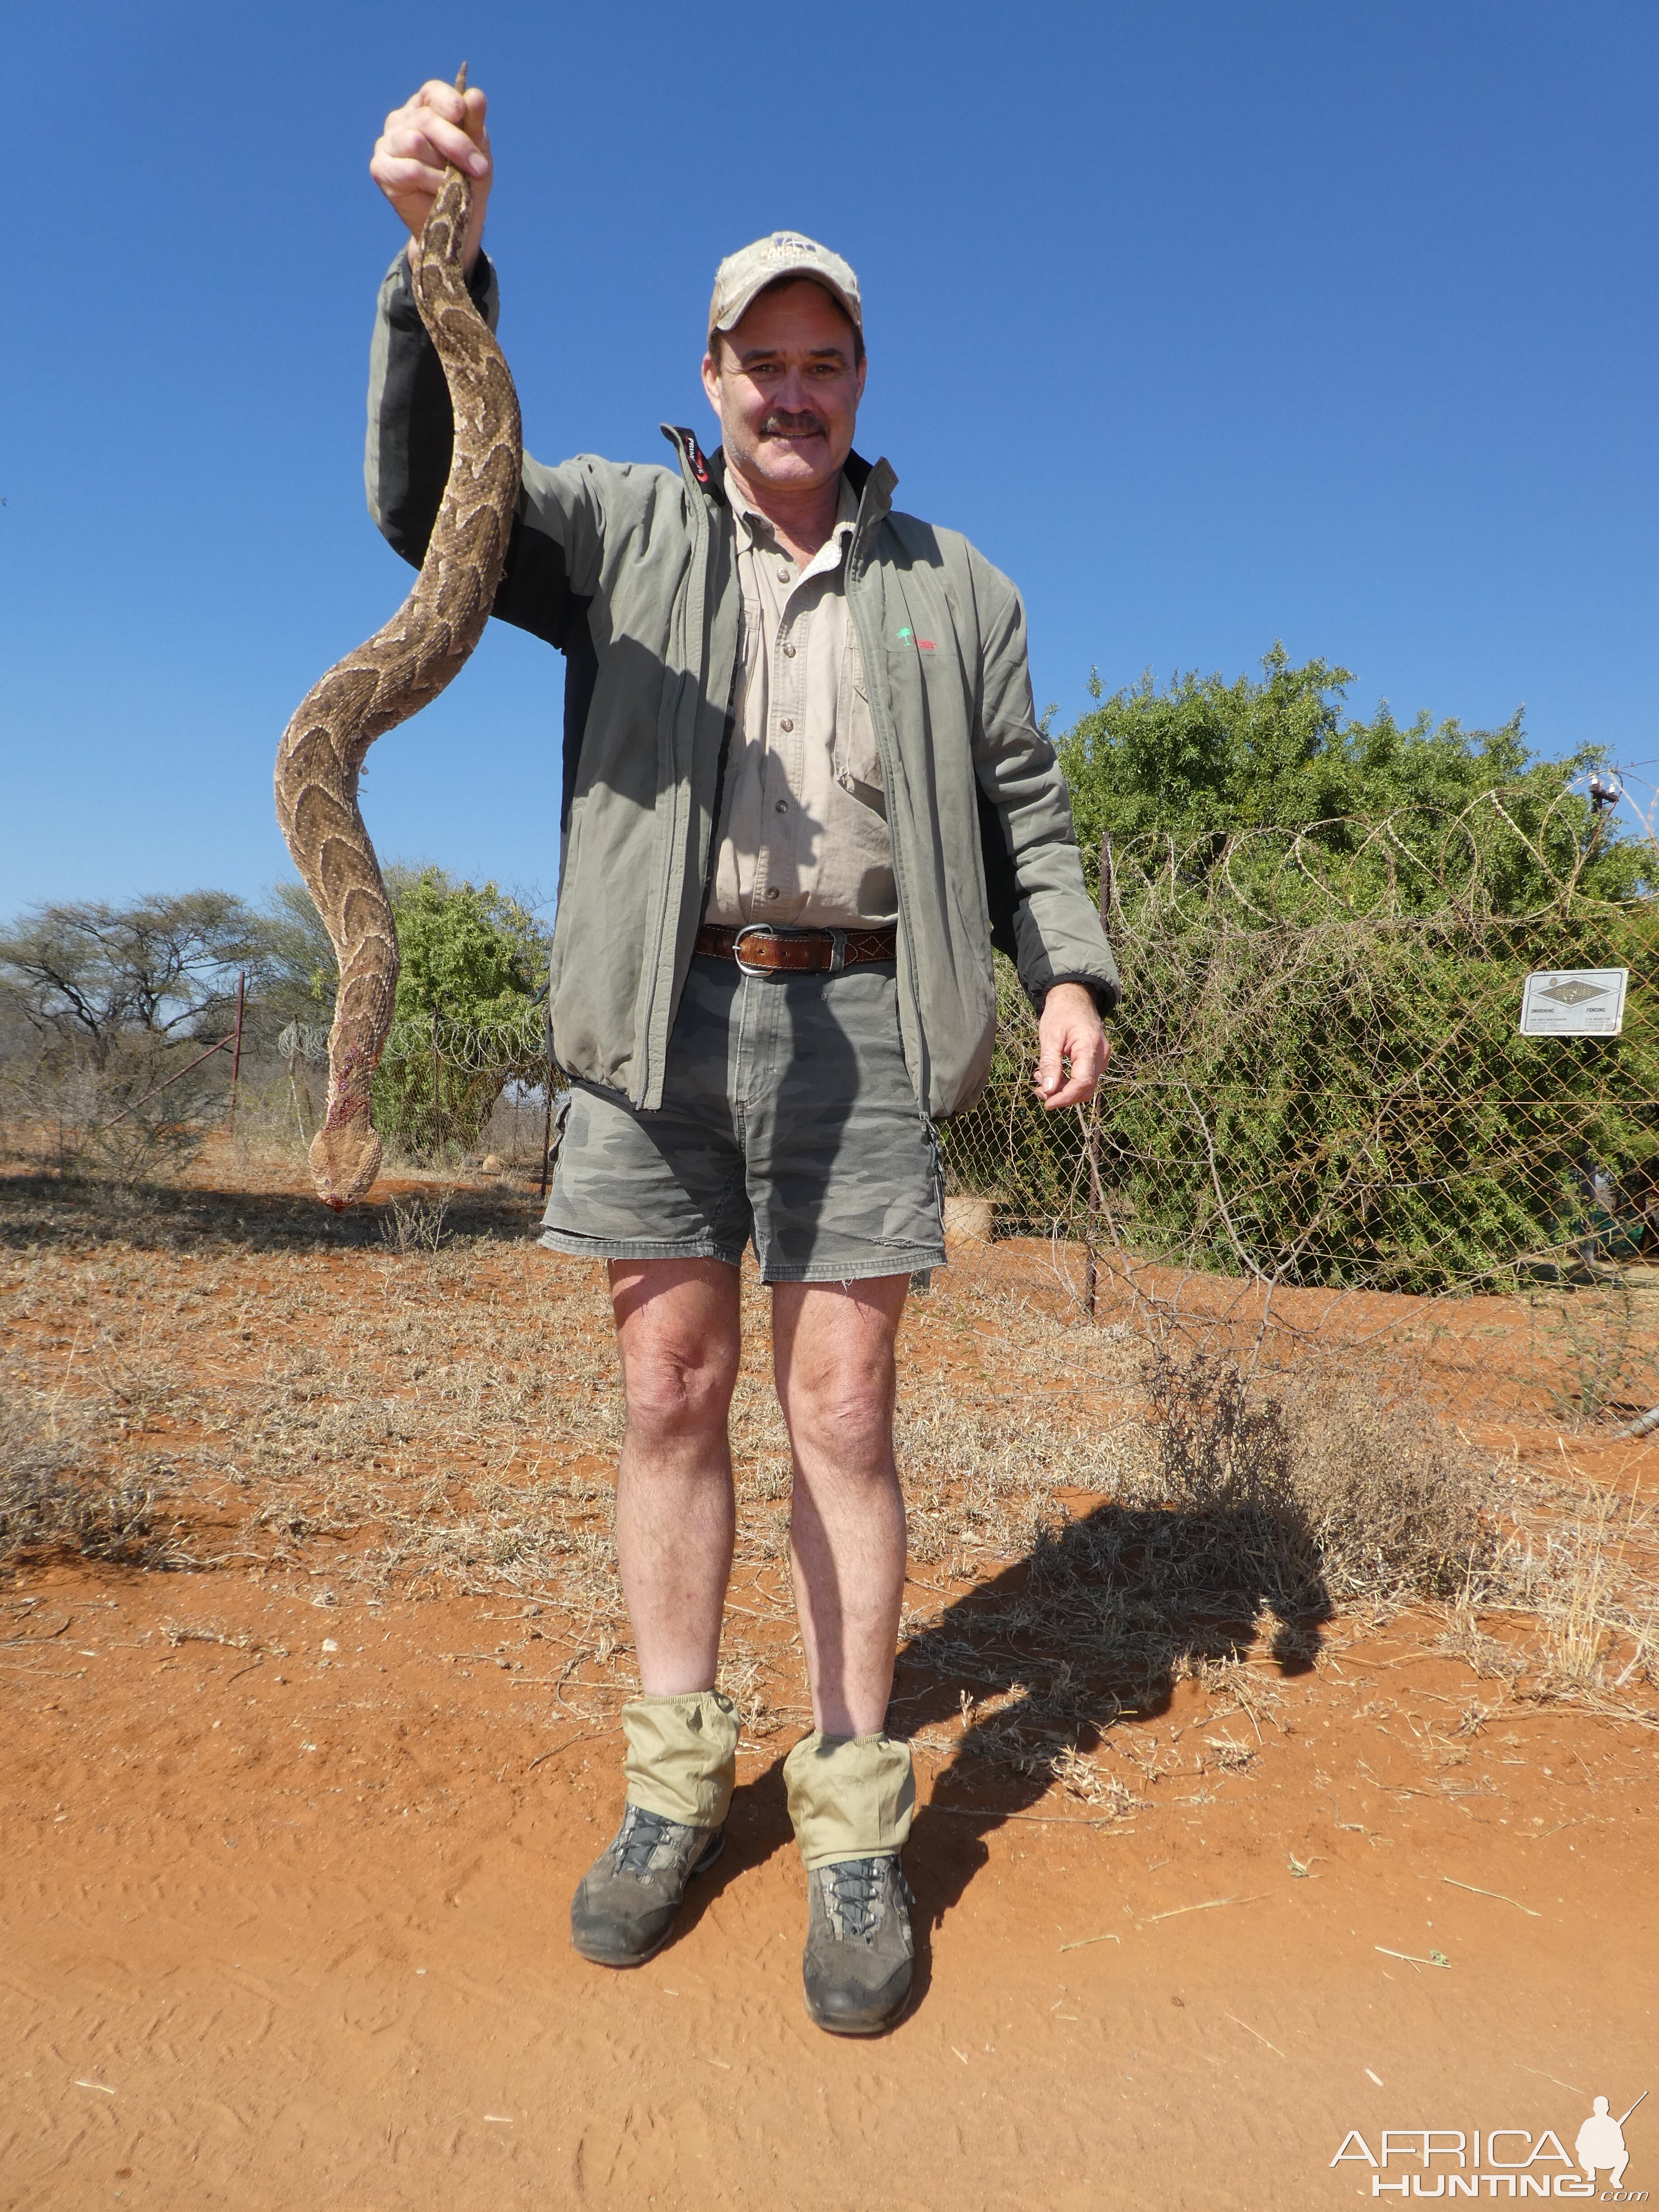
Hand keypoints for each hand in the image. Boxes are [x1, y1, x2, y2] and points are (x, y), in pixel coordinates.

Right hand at [370, 78, 491, 274]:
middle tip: (480, 168)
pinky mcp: (381, 169)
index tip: (463, 114)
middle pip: (426, 119)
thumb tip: (475, 95)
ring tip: (457, 183)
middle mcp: (401, 121)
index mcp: (424, 108)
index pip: (433, 92)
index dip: (449, 102)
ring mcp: (387, 144)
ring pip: (415, 142)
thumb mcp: (477, 150)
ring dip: (444, 166)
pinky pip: (410, 170)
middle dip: (457, 143)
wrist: (457, 221)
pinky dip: (432, 181)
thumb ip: (474, 123)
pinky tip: (442, 190)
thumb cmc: (467, 179)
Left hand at [1033, 981, 1109, 1110]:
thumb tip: (1048, 1091)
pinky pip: (1085, 1076)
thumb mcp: (1049, 1037)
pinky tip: (1051, 1074)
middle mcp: (1101, 1054)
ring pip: (1085, 1085)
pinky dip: (1068, 1081)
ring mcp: (1101, 1057)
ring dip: (1063, 1089)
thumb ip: (1050, 1064)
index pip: (1083, 1082)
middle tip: (1039, 1090)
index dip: (1065, 1097)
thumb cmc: (1061, 1013)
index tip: (1047, 1103)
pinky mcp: (1097, 1058)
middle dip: (1062, 1095)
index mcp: (1089, 1046)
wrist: (1074, 997)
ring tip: (1040, 1079)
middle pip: (1086, 1088)